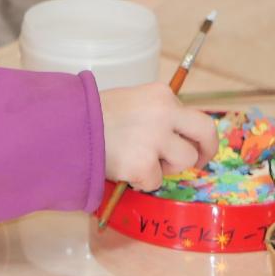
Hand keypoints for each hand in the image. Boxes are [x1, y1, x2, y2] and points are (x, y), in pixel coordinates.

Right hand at [99, 82, 218, 190]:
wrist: (69, 127)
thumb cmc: (97, 115)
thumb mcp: (133, 102)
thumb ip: (158, 115)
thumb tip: (180, 137)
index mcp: (161, 94)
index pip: (196, 117)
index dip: (201, 137)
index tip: (200, 149)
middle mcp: (164, 112)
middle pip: (205, 133)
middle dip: (205, 152)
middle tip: (196, 163)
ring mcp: (155, 139)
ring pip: (182, 162)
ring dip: (165, 167)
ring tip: (139, 160)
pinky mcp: (143, 164)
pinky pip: (156, 181)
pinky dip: (142, 180)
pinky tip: (125, 168)